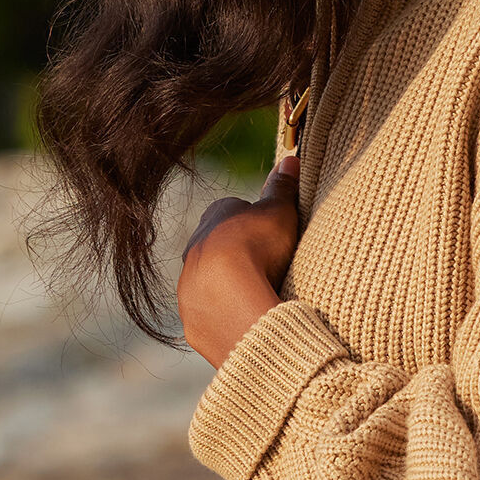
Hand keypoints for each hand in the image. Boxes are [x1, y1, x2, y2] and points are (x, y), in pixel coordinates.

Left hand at [178, 153, 302, 367]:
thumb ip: (282, 187)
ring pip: (208, 284)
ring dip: (229, 289)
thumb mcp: (279, 212)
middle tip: (268, 267)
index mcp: (213, 218)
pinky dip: (227, 318)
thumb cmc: (258, 248)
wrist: (232, 303)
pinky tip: (248, 321)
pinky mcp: (192, 320)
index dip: (254, 220)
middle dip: (237, 255)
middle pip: (217, 248)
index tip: (273, 232)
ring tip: (260, 298)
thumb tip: (290, 158)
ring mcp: (189, 288)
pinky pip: (210, 317)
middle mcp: (192, 251)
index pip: (231, 211)